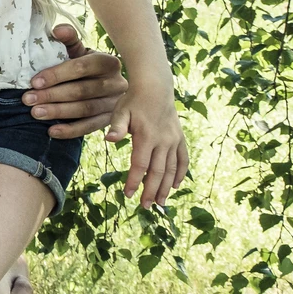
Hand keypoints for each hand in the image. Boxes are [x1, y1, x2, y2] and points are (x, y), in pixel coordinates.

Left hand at [24, 24, 126, 138]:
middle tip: (28, 99)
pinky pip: (89, 127)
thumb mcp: (77, 51)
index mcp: (108, 62)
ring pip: (85, 109)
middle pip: (82, 91)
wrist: (100, 83)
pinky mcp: (109, 120)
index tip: (34, 82)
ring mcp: (114, 103)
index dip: (56, 74)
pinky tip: (51, 131)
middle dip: (52, 95)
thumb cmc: (83, 65)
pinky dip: (70, 130)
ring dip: (58, 112)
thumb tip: (57, 30)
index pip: (81, 68)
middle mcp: (116, 83)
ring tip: (35, 113)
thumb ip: (68, 39)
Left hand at [106, 82, 188, 206]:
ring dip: (166, 186)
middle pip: (157, 171)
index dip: (134, 181)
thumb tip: (109, 139)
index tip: (128, 195)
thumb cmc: (133, 100)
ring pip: (171, 168)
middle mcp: (163, 141)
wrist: (156, 87)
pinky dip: (180, 173)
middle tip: (145, 206)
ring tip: (161, 202)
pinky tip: (175, 185)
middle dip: (151, 190)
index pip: (140, 165)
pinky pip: (183, 159)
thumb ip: (116, 126)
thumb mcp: (121, 111)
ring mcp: (173, 140)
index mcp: (147, 136)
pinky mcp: (179, 138)